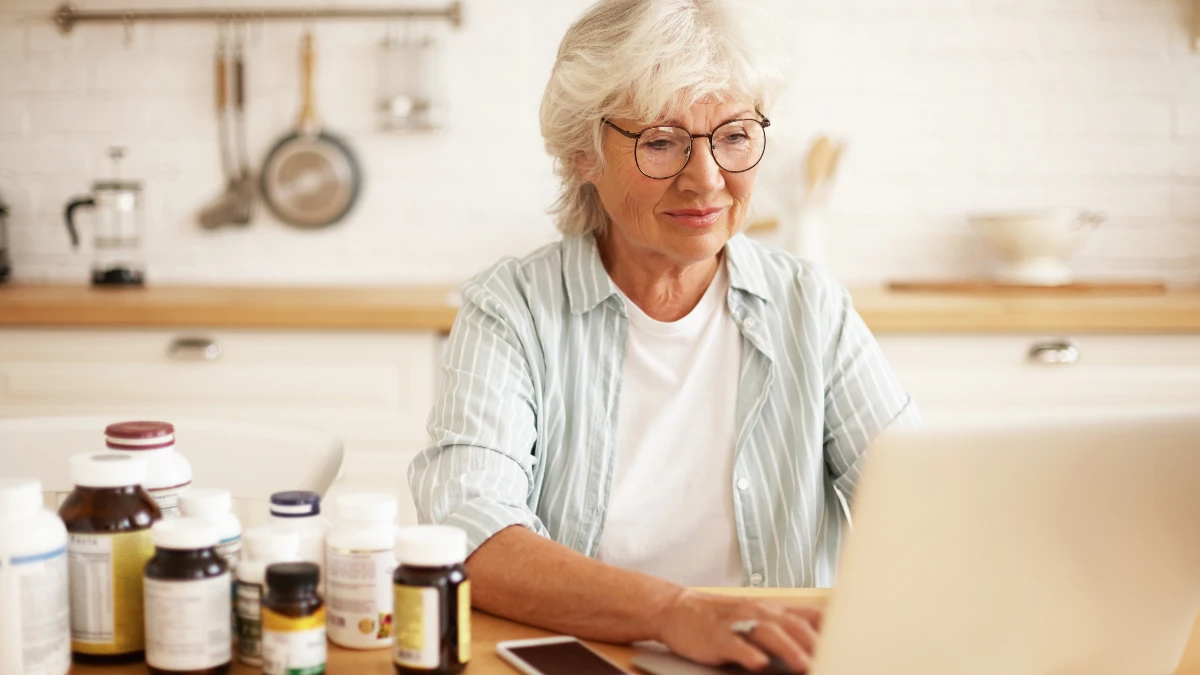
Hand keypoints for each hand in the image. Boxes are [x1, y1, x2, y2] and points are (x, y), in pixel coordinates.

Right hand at [651, 589, 821, 672]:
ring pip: (767, 632)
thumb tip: (822, 645)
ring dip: (788, 648)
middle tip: (835, 661)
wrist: (678, 609)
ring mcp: (737, 624)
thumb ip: (789, 628)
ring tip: (804, 665)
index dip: (832, 630)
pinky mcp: (716, 637)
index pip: (810, 616)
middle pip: (792, 625)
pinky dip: (747, 653)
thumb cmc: (723, 618)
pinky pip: (734, 644)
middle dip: (814, 644)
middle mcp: (759, 613)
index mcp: (773, 610)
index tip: (851, 646)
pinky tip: (758, 664)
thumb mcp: (759, 616)